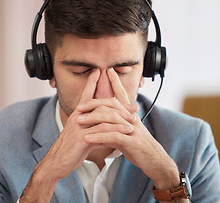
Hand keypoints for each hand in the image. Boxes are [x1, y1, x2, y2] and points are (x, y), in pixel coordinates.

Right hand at [20, 69, 134, 201]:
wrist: (57, 162)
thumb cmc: (70, 148)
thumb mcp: (82, 135)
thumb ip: (94, 129)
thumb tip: (107, 128)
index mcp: (78, 114)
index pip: (86, 94)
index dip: (91, 82)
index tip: (99, 71)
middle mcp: (78, 116)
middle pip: (100, 103)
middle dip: (119, 104)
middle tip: (134, 106)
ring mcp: (80, 126)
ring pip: (104, 116)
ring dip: (121, 116)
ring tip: (134, 119)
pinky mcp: (82, 137)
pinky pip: (103, 131)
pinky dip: (116, 129)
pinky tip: (126, 131)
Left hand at [80, 68, 179, 189]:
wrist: (155, 161)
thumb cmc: (138, 146)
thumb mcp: (127, 132)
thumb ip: (115, 126)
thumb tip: (101, 125)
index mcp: (130, 115)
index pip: (122, 95)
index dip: (116, 82)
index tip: (108, 70)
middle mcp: (131, 118)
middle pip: (111, 104)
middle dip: (94, 104)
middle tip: (78, 107)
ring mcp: (132, 128)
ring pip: (110, 119)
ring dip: (92, 119)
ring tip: (77, 121)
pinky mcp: (132, 141)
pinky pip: (112, 136)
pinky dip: (98, 136)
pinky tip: (87, 138)